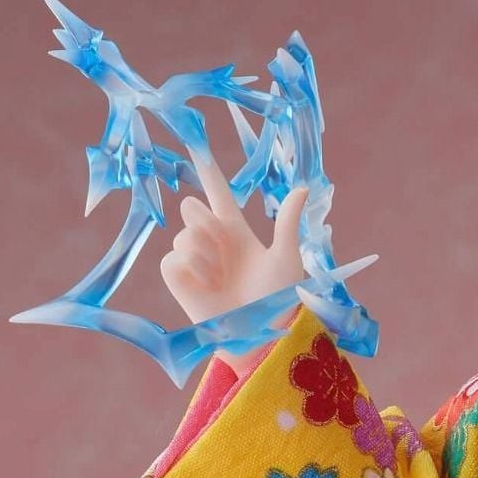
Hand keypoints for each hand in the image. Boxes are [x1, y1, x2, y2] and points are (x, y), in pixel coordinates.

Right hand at [160, 149, 306, 379]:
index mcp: (238, 232)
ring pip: (184, 233)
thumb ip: (287, 221)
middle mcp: (213, 242)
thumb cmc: (278, 300)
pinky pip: (173, 257)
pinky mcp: (178, 278)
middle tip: (225, 244)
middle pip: (192, 206)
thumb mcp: (287, 257)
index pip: (218, 194)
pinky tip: (208, 283)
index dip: (207, 172)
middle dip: (206, 221)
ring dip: (206, 252)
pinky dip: (192, 267)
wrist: (261, 333)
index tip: (194, 145)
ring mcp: (194, 259)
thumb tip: (304, 187)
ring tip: (223, 276)